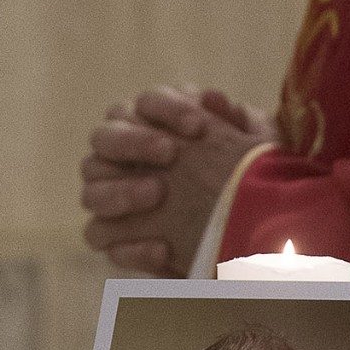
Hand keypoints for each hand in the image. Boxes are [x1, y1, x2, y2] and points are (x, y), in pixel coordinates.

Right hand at [80, 86, 273, 274]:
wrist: (250, 231)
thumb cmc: (249, 180)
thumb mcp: (258, 153)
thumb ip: (241, 124)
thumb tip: (216, 100)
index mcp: (152, 125)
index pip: (144, 103)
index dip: (165, 108)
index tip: (198, 126)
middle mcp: (121, 157)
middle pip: (104, 138)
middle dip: (134, 142)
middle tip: (170, 153)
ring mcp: (110, 197)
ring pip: (92, 189)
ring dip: (121, 190)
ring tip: (158, 193)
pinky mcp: (114, 238)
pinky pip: (101, 238)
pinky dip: (129, 245)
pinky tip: (163, 249)